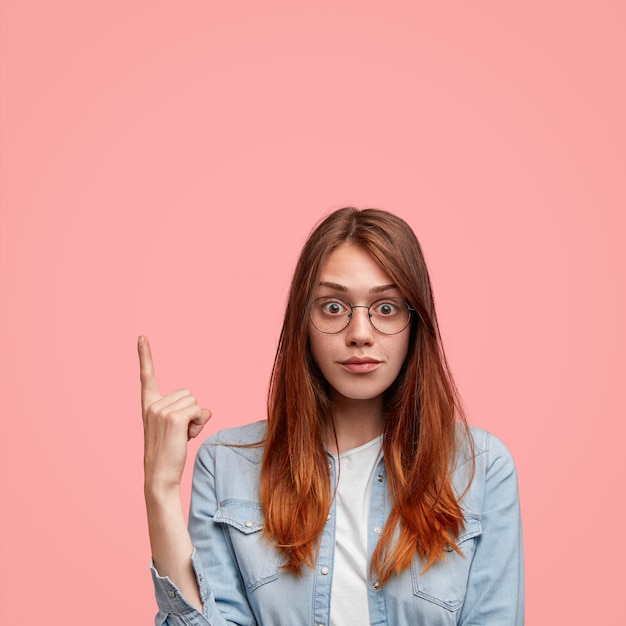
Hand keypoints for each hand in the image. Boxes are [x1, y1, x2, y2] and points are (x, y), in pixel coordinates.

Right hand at [138, 336, 211, 491]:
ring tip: (182, 436)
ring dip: (196, 419)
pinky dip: (199, 423)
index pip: (147, 376)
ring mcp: (161, 411)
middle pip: (188, 393)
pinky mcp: (174, 418)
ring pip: (195, 402)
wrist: (160, 476)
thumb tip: (205, 409)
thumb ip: (184, 412)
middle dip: (191, 412)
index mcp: (149, 405)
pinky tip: (187, 437)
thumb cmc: (170, 453)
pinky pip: (199, 410)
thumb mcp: (175, 428)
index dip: (145, 356)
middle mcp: (153, 405)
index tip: (142, 337)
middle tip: (180, 433)